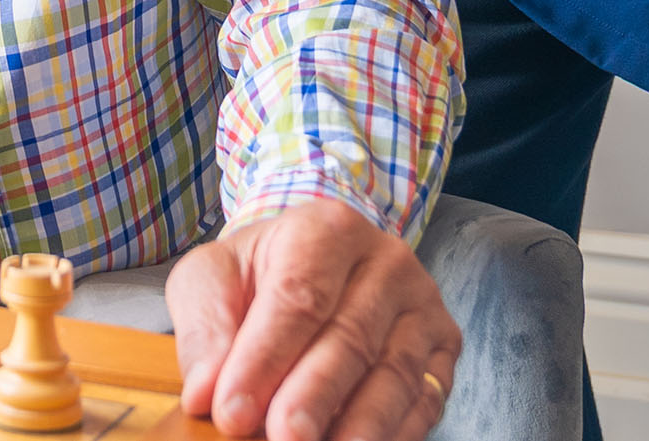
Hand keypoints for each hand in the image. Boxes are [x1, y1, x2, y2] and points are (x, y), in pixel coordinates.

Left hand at [166, 200, 458, 440]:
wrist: (312, 266)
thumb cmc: (258, 276)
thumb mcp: (213, 279)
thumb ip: (206, 329)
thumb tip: (205, 391)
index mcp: (327, 228)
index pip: (298, 296)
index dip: (265, 358)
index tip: (232, 412)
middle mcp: (386, 260)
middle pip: (350, 338)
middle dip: (313, 397)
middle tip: (283, 438)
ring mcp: (421, 305)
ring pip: (393, 375)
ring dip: (358, 426)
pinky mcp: (443, 349)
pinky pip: (426, 400)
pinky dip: (395, 435)